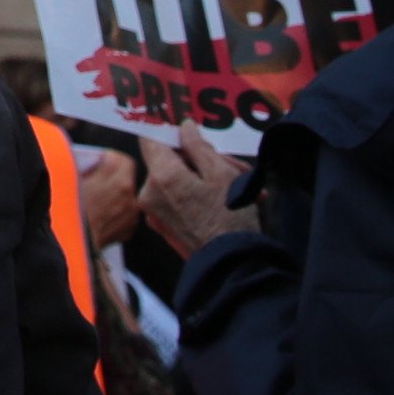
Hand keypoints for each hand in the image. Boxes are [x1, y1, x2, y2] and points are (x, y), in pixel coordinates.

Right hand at [73, 143, 142, 250]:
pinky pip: (126, 214)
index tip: (101, 163)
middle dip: (113, 178)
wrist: (70, 241)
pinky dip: (117, 213)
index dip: (110, 160)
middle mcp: (129, 196)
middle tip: (97, 181)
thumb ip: (91, 167)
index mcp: (118, 180)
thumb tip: (95, 163)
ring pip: (127, 197)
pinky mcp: (128, 229)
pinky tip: (102, 216)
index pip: (124, 160)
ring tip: (98, 201)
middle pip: (126, 178)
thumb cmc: (68, 210)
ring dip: (116, 196)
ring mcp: (130, 214)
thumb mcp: (74, 179)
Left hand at [135, 123, 247, 256]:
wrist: (233, 267)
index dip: (172, 134)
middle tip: (236, 168)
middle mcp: (150, 192)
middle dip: (203, 161)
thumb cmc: (231, 218)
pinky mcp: (163, 227)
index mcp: (161, 175)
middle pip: (170, 161)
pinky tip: (231, 203)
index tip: (192, 136)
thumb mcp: (221, 173)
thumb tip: (184, 127)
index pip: (151, 138)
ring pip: (178, 181)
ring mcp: (154, 212)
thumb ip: (198, 146)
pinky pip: (178, 200)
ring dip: (208, 180)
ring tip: (243, 189)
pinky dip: (200, 197)